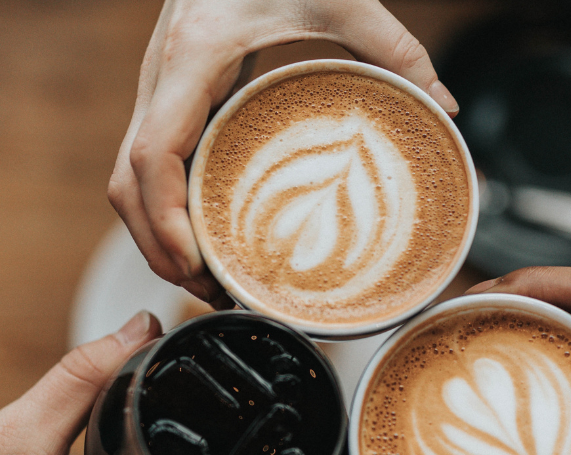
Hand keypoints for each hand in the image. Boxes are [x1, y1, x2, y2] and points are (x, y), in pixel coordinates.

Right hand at [108, 0, 457, 303]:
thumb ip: (395, 47)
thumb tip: (444, 105)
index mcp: (192, 58)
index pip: (151, 156)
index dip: (164, 220)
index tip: (196, 264)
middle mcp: (160, 78)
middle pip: (126, 186)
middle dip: (158, 248)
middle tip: (210, 292)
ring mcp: (158, 88)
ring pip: (127, 181)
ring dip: (156, 235)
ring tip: (207, 278)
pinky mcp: (170, 96)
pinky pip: (148, 165)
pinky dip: (164, 209)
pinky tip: (203, 233)